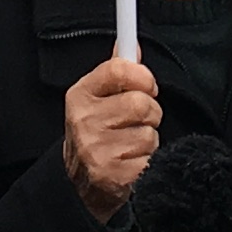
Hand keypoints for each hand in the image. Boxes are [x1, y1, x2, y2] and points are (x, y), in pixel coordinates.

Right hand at [63, 54, 162, 221]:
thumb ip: (116, 72)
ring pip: (149, 133)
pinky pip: (152, 158)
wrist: (83, 186)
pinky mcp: (113, 177)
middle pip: (141, 102)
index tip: (147, 85)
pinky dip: (149, 162)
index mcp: (80, 96)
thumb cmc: (97, 136)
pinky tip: (133, 164)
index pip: (119, 69)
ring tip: (131, 146)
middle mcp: (84, 122)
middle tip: (137, 122)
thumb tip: (130, 45)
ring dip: (148, 140)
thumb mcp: (98, 100)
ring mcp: (96, 151)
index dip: (142, 75)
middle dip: (149, 113)